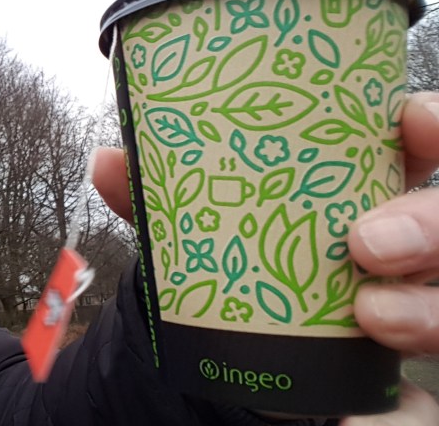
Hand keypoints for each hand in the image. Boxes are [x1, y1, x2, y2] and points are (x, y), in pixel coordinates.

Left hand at [90, 92, 438, 424]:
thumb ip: (162, 196)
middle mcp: (405, 254)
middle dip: (432, 224)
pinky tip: (355, 425)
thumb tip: (109, 160)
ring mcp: (411, 316)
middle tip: (367, 241)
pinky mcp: (398, 390)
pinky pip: (422, 411)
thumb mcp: (201, 227)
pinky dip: (395, 421)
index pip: (424, 141)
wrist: (236, 359)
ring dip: (426, 311)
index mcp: (363, 190)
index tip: (408, 120)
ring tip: (369, 315)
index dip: (434, 124)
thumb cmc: (241, 267)